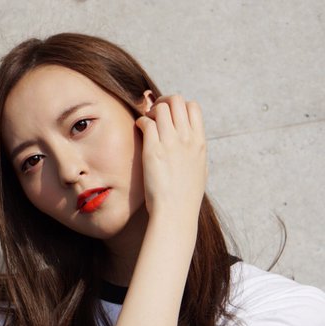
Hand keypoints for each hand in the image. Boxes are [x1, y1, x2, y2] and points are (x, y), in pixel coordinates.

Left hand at [135, 94, 206, 222]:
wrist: (175, 211)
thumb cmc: (185, 195)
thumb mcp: (199, 168)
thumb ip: (195, 150)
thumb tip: (191, 141)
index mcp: (199, 142)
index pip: (193, 106)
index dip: (179, 106)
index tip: (170, 116)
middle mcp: (187, 138)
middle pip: (176, 100)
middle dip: (163, 102)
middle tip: (154, 113)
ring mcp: (170, 142)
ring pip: (160, 108)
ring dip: (150, 111)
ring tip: (146, 123)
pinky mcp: (153, 150)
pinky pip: (146, 122)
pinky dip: (141, 122)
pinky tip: (139, 131)